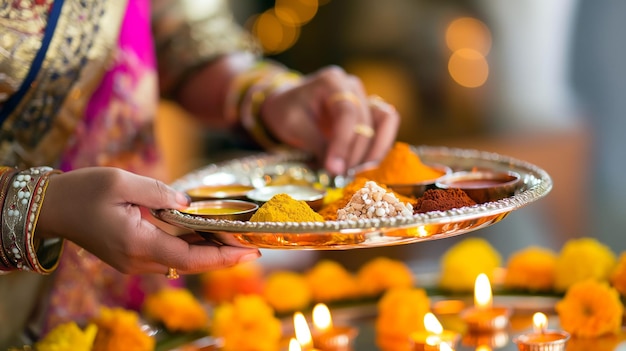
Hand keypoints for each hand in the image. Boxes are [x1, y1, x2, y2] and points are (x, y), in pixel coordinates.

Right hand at [37, 167, 260, 274]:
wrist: (52, 208)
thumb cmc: (83, 191)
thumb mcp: (121, 181)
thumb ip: (159, 193)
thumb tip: (188, 203)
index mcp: (137, 243)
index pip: (190, 257)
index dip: (222, 257)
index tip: (249, 252)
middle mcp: (138, 260)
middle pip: (190, 264)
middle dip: (223, 257)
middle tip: (253, 245)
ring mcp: (135, 262)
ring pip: (181, 263)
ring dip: (209, 253)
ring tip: (237, 239)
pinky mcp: (132, 257)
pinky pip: (169, 257)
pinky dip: (191, 248)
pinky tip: (207, 235)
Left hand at [260, 66, 399, 174]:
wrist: (287, 106)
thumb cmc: (286, 111)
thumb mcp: (293, 126)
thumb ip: (317, 144)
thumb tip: (338, 168)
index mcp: (331, 81)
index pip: (347, 113)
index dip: (343, 144)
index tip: (335, 168)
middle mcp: (353, 87)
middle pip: (366, 122)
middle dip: (355, 154)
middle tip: (340, 175)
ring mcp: (364, 98)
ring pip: (385, 122)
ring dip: (373, 151)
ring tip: (353, 171)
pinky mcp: (370, 113)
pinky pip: (385, 129)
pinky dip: (377, 149)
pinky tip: (361, 165)